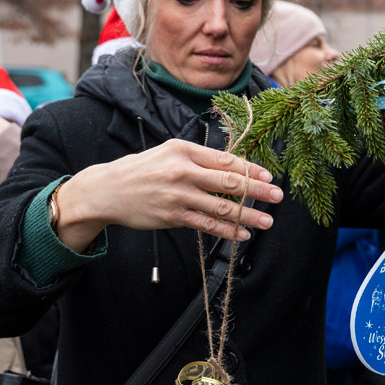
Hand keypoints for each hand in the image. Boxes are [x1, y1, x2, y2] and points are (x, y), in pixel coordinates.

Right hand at [54, 138, 282, 250]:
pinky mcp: (172, 216)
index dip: (251, 169)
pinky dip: (226, 232)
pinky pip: (206, 225)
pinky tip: (242, 235)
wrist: (107, 190)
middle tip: (278, 196)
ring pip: (221, 207)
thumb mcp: (169, 153)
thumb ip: (198, 158)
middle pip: (229, 182)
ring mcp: (178, 195)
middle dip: (258, 190)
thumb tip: (233, 166)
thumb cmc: (142, 169)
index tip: (269, 176)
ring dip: (248, 216)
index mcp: (184, 150)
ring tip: (267, 222)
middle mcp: (183, 170)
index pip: (225, 160)